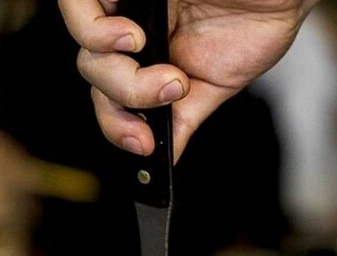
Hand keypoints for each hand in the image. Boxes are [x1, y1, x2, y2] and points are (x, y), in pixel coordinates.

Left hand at [58, 0, 317, 160]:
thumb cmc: (256, 19)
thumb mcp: (217, 84)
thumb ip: (183, 119)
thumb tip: (165, 159)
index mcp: (149, 57)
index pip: (109, 96)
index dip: (117, 125)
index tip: (144, 143)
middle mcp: (133, 29)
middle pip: (94, 73)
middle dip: (126, 97)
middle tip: (169, 93)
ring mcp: (129, 6)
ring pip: (87, 49)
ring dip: (116, 73)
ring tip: (162, 71)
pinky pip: (80, 6)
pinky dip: (96, 32)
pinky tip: (131, 39)